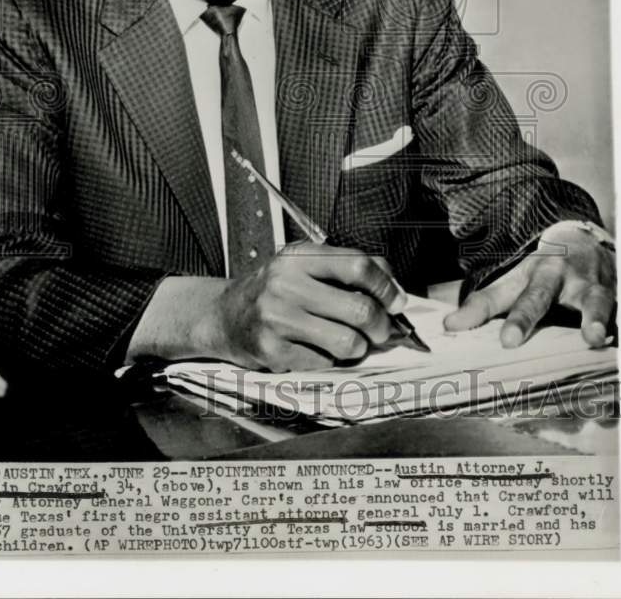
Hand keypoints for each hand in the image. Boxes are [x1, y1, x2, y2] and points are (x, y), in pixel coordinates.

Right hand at [206, 241, 405, 370]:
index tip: (397, 302)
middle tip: (383, 331)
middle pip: (359, 309)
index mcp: (299, 256)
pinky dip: (331, 361)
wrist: (223, 316)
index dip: (386, 287)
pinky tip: (319, 350)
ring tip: (351, 342)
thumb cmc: (274, 290)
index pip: (358, 266)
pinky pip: (324, 363)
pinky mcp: (272, 351)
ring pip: (348, 342)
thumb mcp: (304, 265)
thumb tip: (395, 290)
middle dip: (382, 326)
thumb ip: (348, 268)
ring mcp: (277, 319)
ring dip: (359, 348)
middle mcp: (286, 284)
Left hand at [444, 222, 615, 347]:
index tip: (482, 334)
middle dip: (526, 315)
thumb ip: (484, 305)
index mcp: (532, 274)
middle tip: (511, 339)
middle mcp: (561, 277)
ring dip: (594, 316)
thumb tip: (449, 326)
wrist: (589, 243)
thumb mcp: (515, 281)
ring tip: (593, 337)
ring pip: (595, 299)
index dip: (489, 313)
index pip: (506, 294)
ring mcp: (595, 285)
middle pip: (541, 294)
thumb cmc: (547, 271)